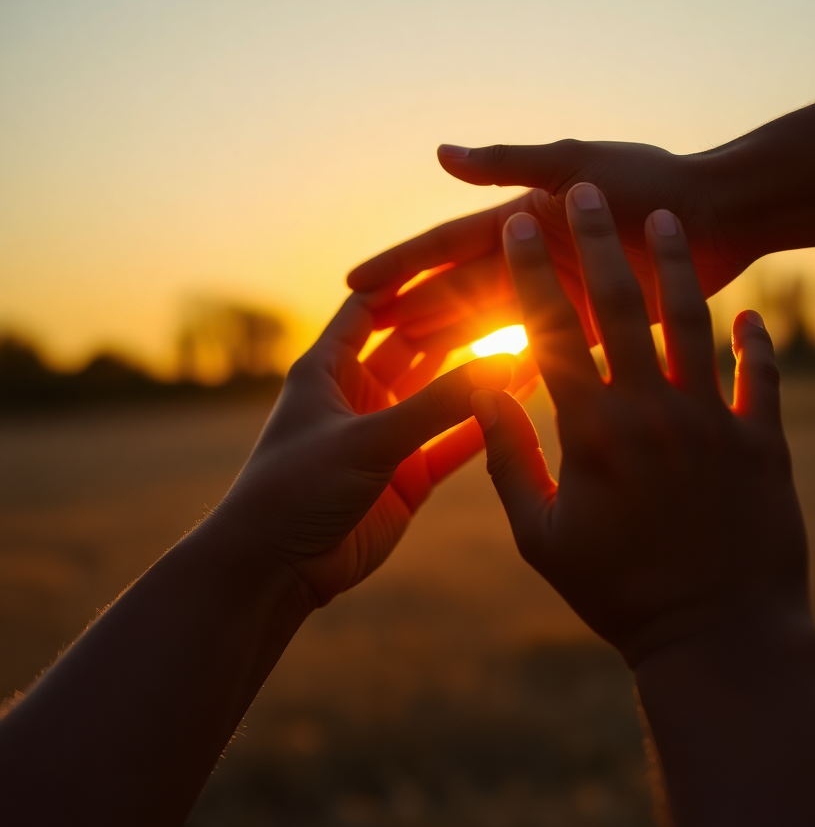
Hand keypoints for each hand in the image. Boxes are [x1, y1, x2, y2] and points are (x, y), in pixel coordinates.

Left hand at [214, 294, 513, 605]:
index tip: (460, 257)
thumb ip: (438, 404)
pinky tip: (518, 403)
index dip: (410, 283)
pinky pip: (452, 442)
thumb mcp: (368, 438)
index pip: (371, 307)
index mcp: (328, 368)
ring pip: (440, 396)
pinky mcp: (407, 477)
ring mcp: (385, 437)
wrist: (277, 570)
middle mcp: (359, 395)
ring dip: (475, 376)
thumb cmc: (297, 489)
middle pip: (416, 346)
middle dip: (457, 325)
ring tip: (525, 346)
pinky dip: (482, 426)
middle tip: (508, 300)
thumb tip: (504, 362)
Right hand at [346, 140, 750, 354]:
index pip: (450, 246)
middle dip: (417, 310)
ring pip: (496, 324)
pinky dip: (514, 361)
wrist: (728, 215)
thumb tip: (439, 153)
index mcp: (528, 223)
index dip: (403, 265)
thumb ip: (509, 164)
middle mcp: (541, 261)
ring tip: (408, 364)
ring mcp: (567, 297)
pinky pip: (546, 349)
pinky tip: (482, 382)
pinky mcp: (598, 328)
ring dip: (454, 339)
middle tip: (367, 340)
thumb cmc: (656, 180)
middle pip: (464, 290)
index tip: (355, 286)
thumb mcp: (578, 163)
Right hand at [468, 183, 806, 663]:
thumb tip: (481, 393)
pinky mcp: (763, 442)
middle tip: (582, 189)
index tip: (515, 227)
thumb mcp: (542, 535)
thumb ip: (509, 459)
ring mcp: (713, 421)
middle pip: (620, 306)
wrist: (716, 638)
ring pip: (693, 323)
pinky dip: (758, 342)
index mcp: (592, 430)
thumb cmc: (617, 593)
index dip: (530, 272)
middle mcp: (652, 411)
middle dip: (596, 240)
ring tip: (666, 218)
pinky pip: (760, 376)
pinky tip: (755, 313)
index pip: (552, 331)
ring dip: (677, 266)